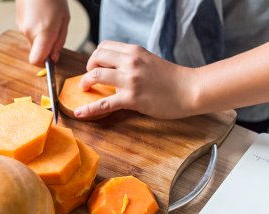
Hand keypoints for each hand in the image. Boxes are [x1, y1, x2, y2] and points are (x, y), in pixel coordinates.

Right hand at [16, 0, 69, 65]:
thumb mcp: (64, 20)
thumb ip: (59, 42)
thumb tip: (54, 58)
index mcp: (43, 33)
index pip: (36, 61)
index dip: (43, 64)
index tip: (51, 59)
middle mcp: (29, 32)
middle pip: (37, 51)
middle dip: (46, 47)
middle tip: (56, 31)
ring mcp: (22, 27)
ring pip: (33, 42)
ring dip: (42, 37)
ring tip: (49, 20)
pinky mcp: (19, 22)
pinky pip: (29, 33)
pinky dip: (36, 29)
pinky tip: (41, 16)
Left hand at [75, 41, 195, 119]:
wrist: (189, 89)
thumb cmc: (172, 79)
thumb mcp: (149, 61)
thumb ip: (132, 62)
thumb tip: (115, 69)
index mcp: (134, 51)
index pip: (104, 46)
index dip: (95, 56)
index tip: (95, 65)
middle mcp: (130, 61)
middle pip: (96, 57)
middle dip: (88, 67)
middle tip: (89, 78)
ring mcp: (130, 79)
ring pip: (95, 75)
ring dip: (86, 82)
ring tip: (85, 89)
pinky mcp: (131, 98)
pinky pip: (104, 103)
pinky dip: (88, 108)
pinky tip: (79, 113)